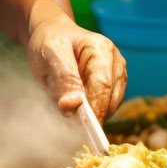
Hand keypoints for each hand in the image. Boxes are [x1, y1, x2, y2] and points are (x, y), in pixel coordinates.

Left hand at [26, 2, 126, 122]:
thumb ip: (63, 77)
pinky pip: (102, 110)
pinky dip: (89, 115)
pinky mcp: (111, 89)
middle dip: (91, 117)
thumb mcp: (50, 52)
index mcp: (103, 50)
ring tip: (67, 110)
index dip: (94, 111)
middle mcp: (116, 64)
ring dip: (89, 116)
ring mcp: (116, 77)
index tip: (83, 133)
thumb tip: (72, 106)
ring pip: (108, 109)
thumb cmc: (50, 41)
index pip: (102, 87)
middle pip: (108, 100)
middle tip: (70, 130)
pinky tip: (74, 110)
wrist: (52, 34)